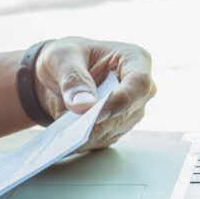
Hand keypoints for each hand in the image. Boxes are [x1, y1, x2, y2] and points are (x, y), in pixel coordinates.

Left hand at [34, 36, 155, 149]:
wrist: (60, 72)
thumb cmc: (67, 56)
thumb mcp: (61, 57)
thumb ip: (72, 78)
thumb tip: (83, 105)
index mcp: (134, 58)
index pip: (139, 82)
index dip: (121, 100)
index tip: (97, 112)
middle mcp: (138, 87)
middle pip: (127, 111)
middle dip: (99, 123)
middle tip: (72, 131)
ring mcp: (130, 109)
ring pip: (115, 129)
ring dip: (89, 136)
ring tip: (64, 138)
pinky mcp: (117, 127)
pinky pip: (103, 139)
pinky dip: (84, 142)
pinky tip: (66, 142)